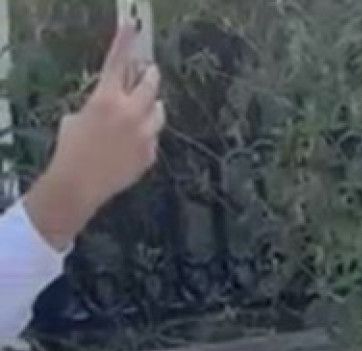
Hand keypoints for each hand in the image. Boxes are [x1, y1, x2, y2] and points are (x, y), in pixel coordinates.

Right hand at [23, 26, 164, 249]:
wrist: (80, 183)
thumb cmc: (72, 146)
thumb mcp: (80, 114)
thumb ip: (101, 102)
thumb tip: (114, 99)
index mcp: (106, 98)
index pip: (118, 62)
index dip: (126, 42)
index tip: (134, 24)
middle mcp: (130, 113)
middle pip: (151, 85)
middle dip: (150, 76)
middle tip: (148, 73)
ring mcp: (144, 135)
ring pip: (159, 111)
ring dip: (152, 106)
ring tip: (143, 110)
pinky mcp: (151, 154)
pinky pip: (154, 137)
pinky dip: (147, 134)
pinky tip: (134, 143)